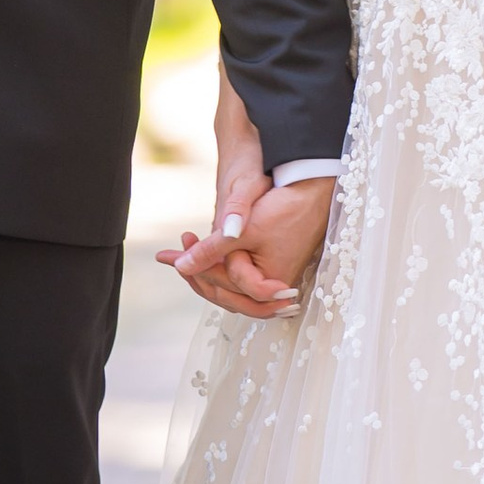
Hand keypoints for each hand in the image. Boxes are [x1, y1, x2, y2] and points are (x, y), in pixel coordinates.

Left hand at [162, 175, 334, 318]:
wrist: (314, 190)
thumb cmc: (284, 209)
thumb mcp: (242, 231)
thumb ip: (210, 251)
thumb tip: (180, 267)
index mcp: (270, 286)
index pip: (224, 285)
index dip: (196, 270)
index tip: (170, 255)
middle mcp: (274, 291)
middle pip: (226, 293)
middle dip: (197, 273)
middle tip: (171, 257)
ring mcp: (274, 283)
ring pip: (231, 287)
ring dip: (206, 269)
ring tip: (181, 252)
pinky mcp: (272, 271)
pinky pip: (240, 277)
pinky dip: (219, 266)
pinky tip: (203, 255)